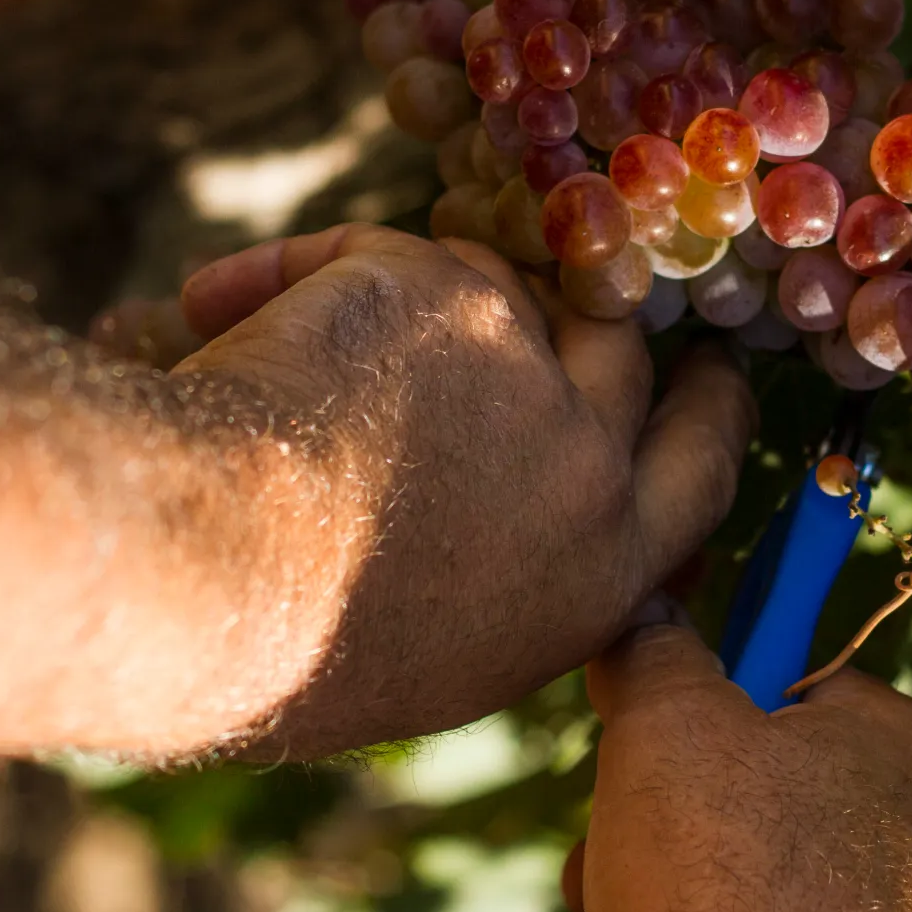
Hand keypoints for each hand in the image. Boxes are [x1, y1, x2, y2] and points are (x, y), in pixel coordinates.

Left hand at [175, 226, 755, 753]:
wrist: (206, 584)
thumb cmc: (272, 654)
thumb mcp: (429, 661)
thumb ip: (495, 590)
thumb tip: (479, 538)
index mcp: (596, 583)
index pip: (693, 480)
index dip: (700, 415)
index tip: (704, 376)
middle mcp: (589, 477)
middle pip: (628, 358)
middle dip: (612, 312)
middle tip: (594, 278)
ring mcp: (530, 375)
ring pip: (501, 286)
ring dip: (423, 291)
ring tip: (297, 321)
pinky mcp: (450, 296)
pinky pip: (378, 251)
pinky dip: (295, 272)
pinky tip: (210, 303)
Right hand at [492, 628, 911, 911]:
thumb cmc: (735, 889)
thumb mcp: (666, 728)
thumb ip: (654, 658)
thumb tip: (646, 614)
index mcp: (889, 752)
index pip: (796, 690)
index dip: (705, 703)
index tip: (639, 730)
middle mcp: (911, 855)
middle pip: (740, 827)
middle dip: (628, 863)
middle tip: (593, 880)